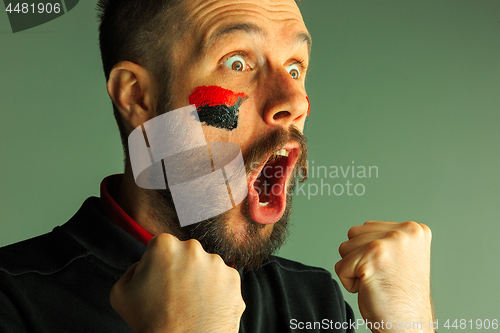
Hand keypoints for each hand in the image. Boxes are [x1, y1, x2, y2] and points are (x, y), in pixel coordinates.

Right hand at [110, 233, 244, 332]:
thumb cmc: (151, 322)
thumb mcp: (121, 292)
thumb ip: (133, 268)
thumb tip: (145, 264)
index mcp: (165, 245)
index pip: (160, 247)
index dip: (158, 265)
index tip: (159, 280)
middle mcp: (193, 248)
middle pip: (185, 254)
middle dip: (181, 269)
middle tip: (175, 294)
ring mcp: (217, 263)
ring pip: (206, 266)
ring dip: (200, 279)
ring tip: (190, 303)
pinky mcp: (233, 279)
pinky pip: (223, 281)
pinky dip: (217, 291)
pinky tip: (205, 306)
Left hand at [335, 221, 433, 331]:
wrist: (409, 326)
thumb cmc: (401, 297)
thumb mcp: (402, 255)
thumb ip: (385, 237)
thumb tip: (359, 230)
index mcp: (414, 229)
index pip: (367, 228)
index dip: (370, 253)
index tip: (390, 270)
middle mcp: (404, 232)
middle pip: (354, 234)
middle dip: (360, 258)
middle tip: (383, 277)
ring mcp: (388, 243)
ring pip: (345, 248)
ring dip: (355, 269)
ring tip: (378, 282)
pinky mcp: (372, 258)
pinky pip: (341, 267)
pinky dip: (349, 283)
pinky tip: (370, 289)